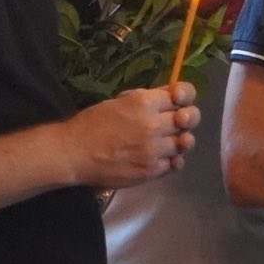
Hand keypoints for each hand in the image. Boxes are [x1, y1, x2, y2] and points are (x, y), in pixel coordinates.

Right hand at [67, 84, 199, 189]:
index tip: (179, 101)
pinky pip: (174, 164)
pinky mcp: (151, 170)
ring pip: (184, 143)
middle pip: (189, 118)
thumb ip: (146, 100)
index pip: (183, 93)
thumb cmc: (92, 124)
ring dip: (178, 141)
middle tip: (178, 123)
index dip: (184, 96)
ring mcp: (154, 150)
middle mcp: (154, 124)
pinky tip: (162, 158)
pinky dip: (171, 160)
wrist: (74, 153)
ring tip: (168, 142)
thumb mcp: (119, 101)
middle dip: (185, 119)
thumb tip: (168, 98)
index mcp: (144, 102)